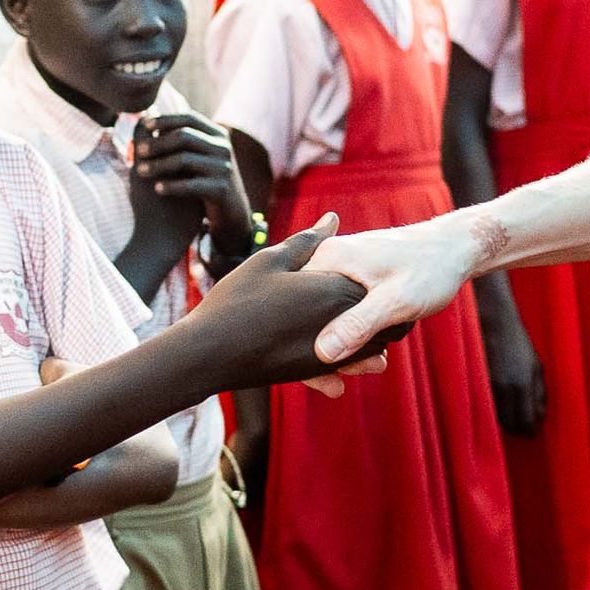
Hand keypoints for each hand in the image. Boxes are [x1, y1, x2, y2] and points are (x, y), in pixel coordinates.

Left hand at [140, 113, 256, 247]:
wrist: (231, 210)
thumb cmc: (206, 178)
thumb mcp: (199, 154)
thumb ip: (181, 139)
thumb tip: (145, 120)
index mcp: (218, 134)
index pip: (189, 118)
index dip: (165, 120)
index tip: (144, 125)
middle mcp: (224, 147)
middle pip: (184, 136)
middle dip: (158, 143)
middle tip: (138, 151)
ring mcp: (224, 168)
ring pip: (184, 159)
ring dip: (159, 164)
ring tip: (140, 171)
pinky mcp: (221, 189)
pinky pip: (191, 185)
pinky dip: (171, 186)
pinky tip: (156, 188)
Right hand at [181, 220, 384, 388]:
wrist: (209, 355)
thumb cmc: (237, 301)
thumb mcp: (271, 261)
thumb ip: (309, 241)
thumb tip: (332, 218)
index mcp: (336, 288)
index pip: (377, 279)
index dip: (378, 272)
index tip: (373, 267)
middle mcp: (343, 322)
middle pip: (378, 313)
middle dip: (379, 305)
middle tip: (375, 293)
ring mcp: (334, 351)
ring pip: (370, 343)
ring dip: (368, 332)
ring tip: (353, 318)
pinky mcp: (319, 371)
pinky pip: (347, 361)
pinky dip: (347, 354)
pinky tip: (331, 344)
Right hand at [305, 215, 483, 364]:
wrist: (454, 249)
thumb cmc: (430, 268)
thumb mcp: (396, 300)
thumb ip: (359, 324)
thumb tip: (323, 352)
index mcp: (327, 258)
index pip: (289, 306)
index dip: (297, 346)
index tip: (319, 376)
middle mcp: (326, 260)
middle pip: (303, 316)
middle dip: (319, 353)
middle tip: (339, 383)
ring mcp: (338, 269)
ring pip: (322, 318)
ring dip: (337, 347)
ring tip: (363, 370)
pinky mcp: (351, 280)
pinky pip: (337, 313)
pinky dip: (347, 335)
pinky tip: (365, 356)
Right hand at [484, 317, 549, 439]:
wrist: (494, 325)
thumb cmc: (518, 345)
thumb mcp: (536, 367)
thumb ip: (540, 393)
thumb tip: (541, 417)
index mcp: (523, 385)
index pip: (526, 422)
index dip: (529, 431)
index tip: (531, 431)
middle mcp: (505, 389)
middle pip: (510, 425)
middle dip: (517, 428)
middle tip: (520, 425)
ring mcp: (488, 386)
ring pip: (496, 419)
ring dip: (504, 420)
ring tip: (510, 413)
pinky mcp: (476, 383)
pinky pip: (485, 407)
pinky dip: (492, 410)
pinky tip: (496, 403)